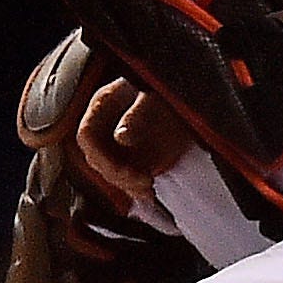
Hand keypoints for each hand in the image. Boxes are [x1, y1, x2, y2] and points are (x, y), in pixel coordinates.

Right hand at [70, 78, 189, 210]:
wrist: (195, 94)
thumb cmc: (171, 89)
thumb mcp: (156, 98)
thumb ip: (137, 115)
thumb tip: (122, 137)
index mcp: (104, 104)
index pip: (87, 136)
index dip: (103, 157)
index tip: (128, 172)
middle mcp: (106, 124)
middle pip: (97, 158)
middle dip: (118, 175)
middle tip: (145, 182)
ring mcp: (118, 141)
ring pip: (110, 171)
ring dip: (127, 185)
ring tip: (148, 191)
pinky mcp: (133, 155)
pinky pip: (125, 176)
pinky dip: (135, 188)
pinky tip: (149, 194)